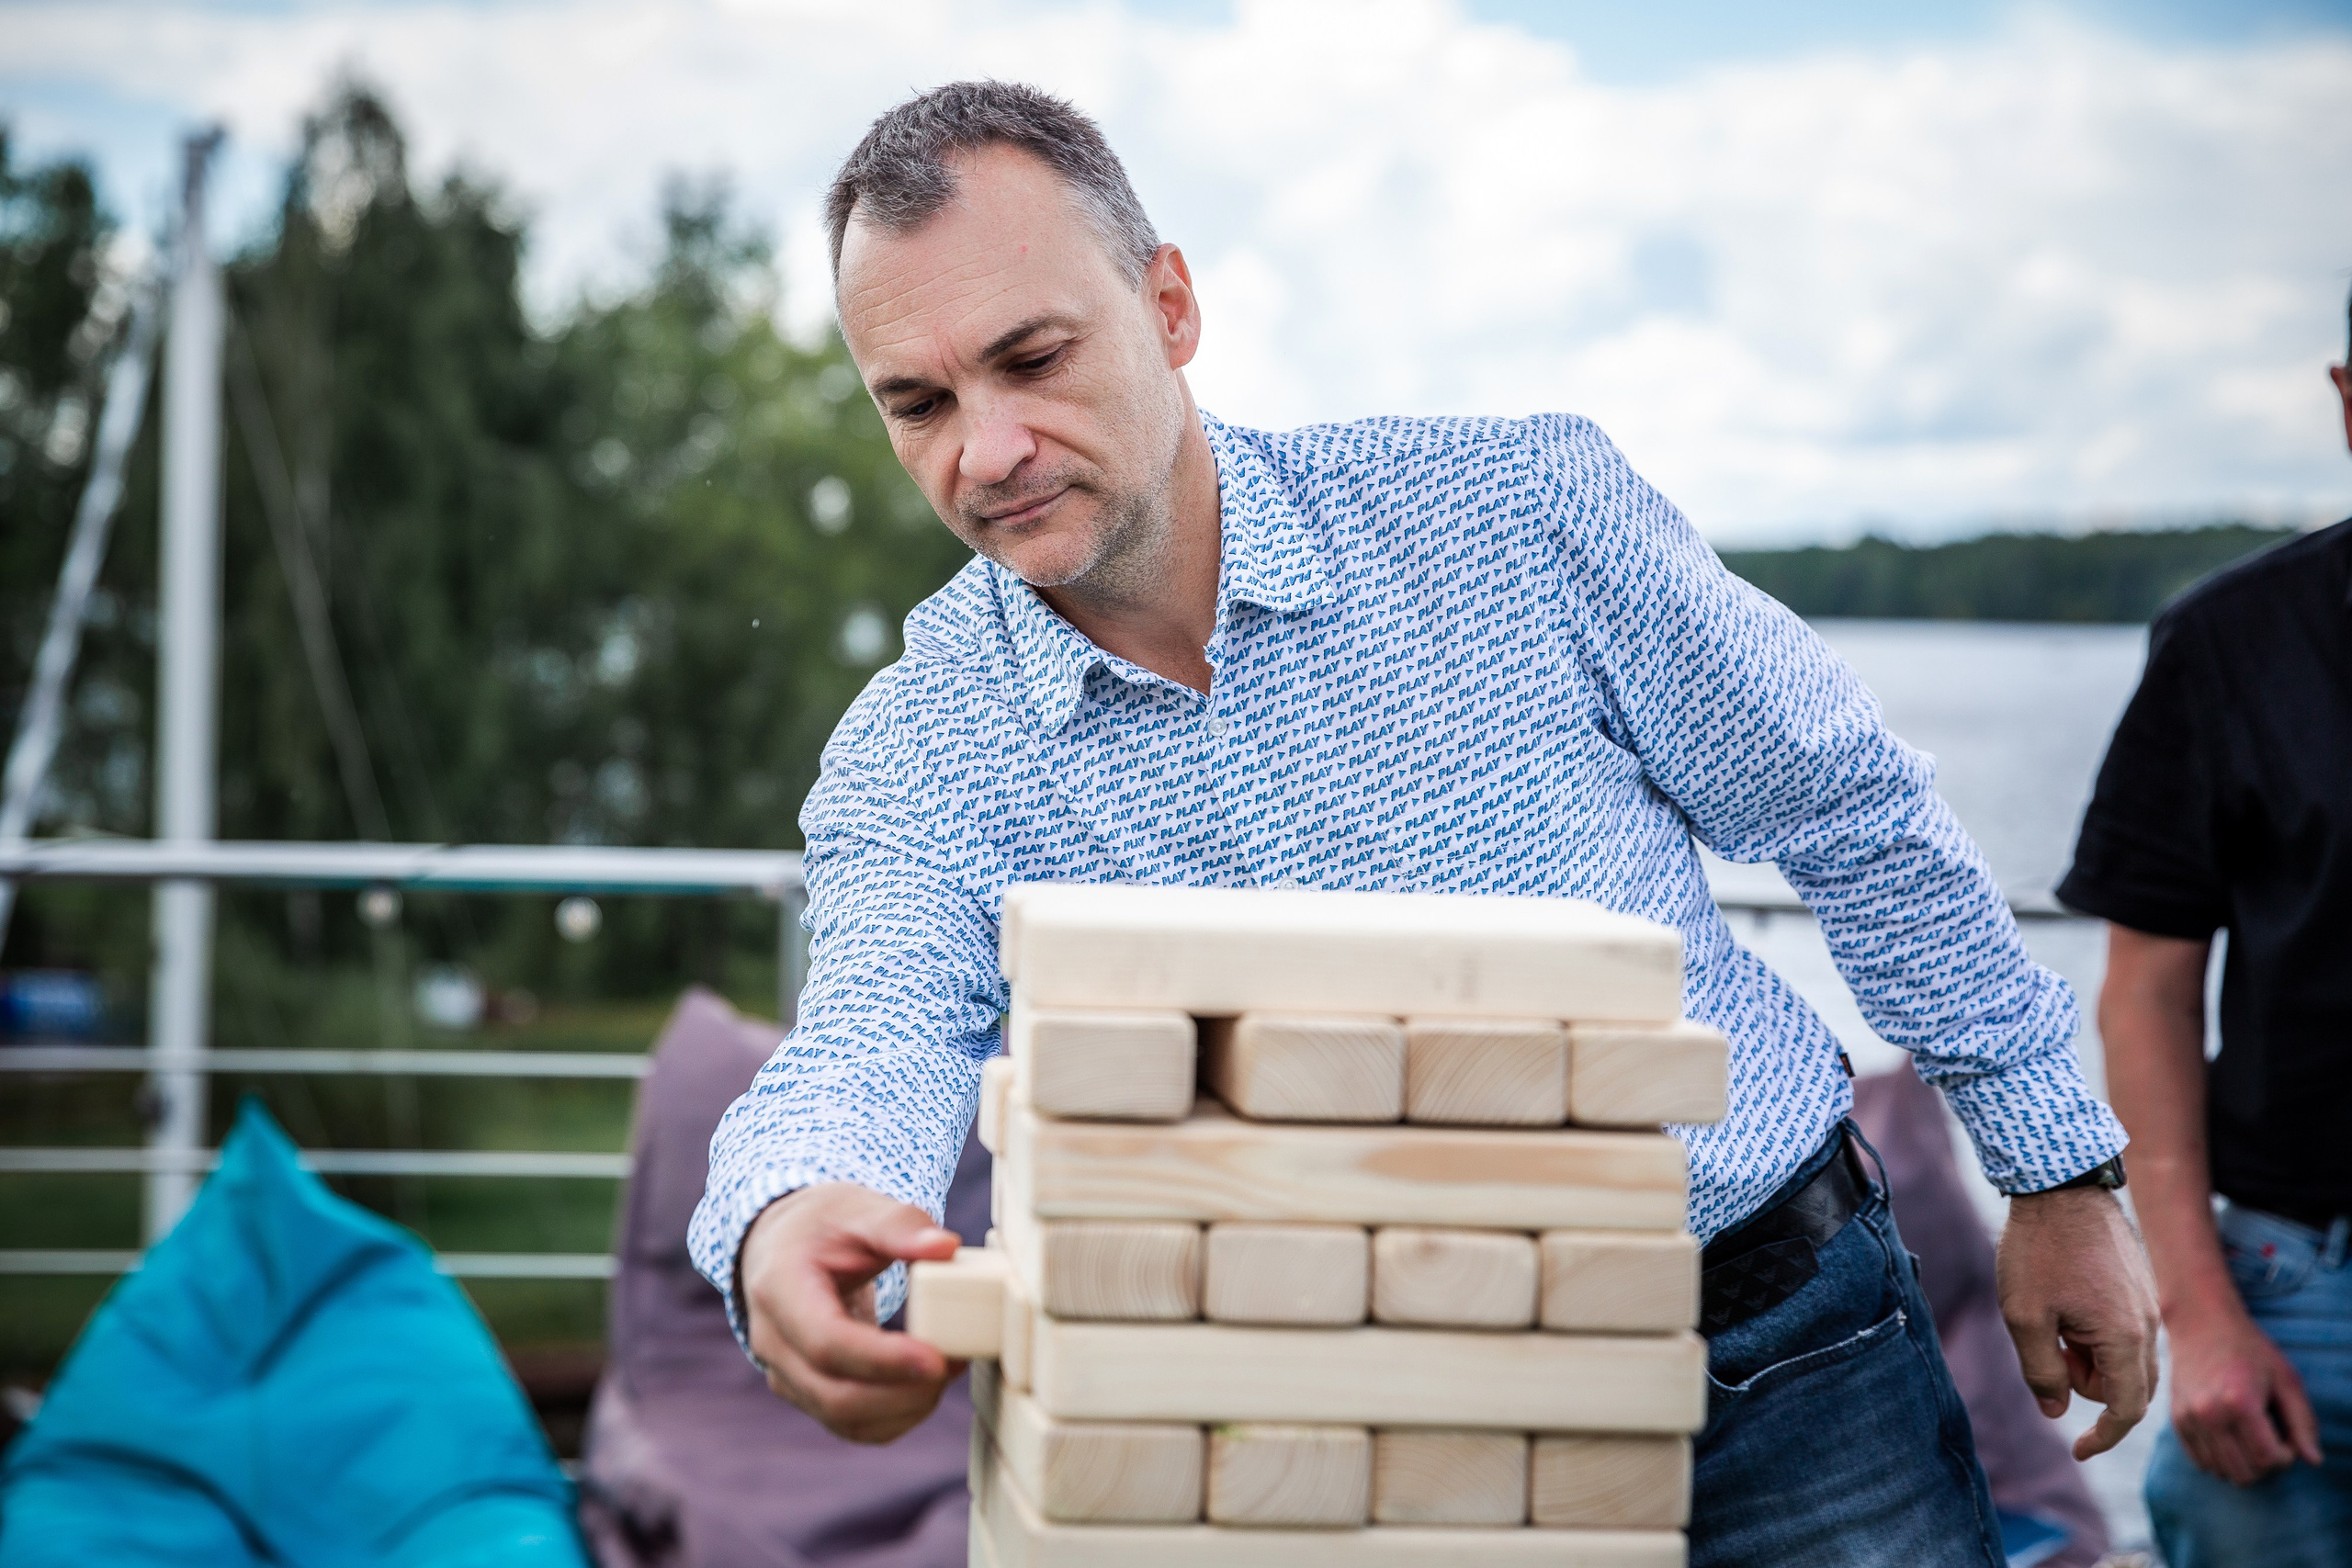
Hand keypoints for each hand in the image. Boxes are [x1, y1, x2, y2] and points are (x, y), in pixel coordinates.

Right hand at [737, 1182, 964, 1442]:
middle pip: (834, 1395)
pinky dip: (894, 1418)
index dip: (882, 1360)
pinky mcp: (807, 1392)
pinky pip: (851, 1426)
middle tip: (954, 1364)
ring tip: (947, 1370)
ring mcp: (785, 1374)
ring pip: (843, 1419)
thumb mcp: (858, 1207)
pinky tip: (926, 1388)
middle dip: (902, 1393)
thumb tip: (945, 1248)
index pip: (826, 1342)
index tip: (936, 1358)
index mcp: (779, 1288)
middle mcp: (772, 1341)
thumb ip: (900, 1225)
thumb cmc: (824, 1224)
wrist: (784, 1245)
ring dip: (903, 1409)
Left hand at [1996, 1185, 2161, 1459]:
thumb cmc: (2039, 1250)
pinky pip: (2125, 1329)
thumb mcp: (2024, 1317)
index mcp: (2125, 1337)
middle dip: (2087, 1385)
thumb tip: (2058, 1411)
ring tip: (2052, 1319)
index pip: (2126, 1410)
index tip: (2078, 1451)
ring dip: (2088, 1356)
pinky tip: (2064, 1302)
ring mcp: (2148, 1302)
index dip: (2104, 1438)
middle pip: (2127, 1386)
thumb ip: (2041, 1371)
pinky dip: (2095, 1333)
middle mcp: (2148, 1323)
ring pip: (2125, 1357)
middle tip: (2048, 1350)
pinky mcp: (2139, 1285)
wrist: (2061, 1185)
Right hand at [2167, 1296, 2322, 1483]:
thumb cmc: (2250, 1350)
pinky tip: (2231, 1437)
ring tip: (2250, 1438)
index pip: (2269, 1459)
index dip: (2287, 1457)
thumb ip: (2303, 1422)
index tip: (2287, 1437)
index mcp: (2239, 1403)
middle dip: (2266, 1465)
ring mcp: (2189, 1418)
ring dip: (2243, 1464)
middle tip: (2270, 1440)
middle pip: (2245, 1473)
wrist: (2200, 1323)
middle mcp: (2209, 1414)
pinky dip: (2221, 1460)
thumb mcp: (2286, 1379)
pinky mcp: (2177, 1420)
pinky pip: (2202, 1463)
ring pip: (2222, 1472)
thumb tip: (2314, 1461)